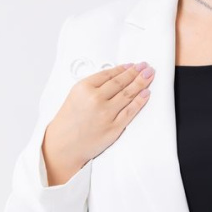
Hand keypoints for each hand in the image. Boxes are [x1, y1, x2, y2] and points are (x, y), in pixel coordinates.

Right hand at [43, 62, 155, 181]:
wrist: (62, 146)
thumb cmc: (67, 122)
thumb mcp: (74, 96)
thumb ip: (93, 86)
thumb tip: (115, 77)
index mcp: (84, 88)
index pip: (109, 74)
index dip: (123, 69)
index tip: (132, 65)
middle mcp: (95, 99)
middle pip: (121, 82)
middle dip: (136, 72)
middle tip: (145, 66)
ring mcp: (106, 113)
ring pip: (128, 94)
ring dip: (141, 83)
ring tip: (149, 75)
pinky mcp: (114, 127)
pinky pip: (131, 111)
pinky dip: (140, 101)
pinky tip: (146, 93)